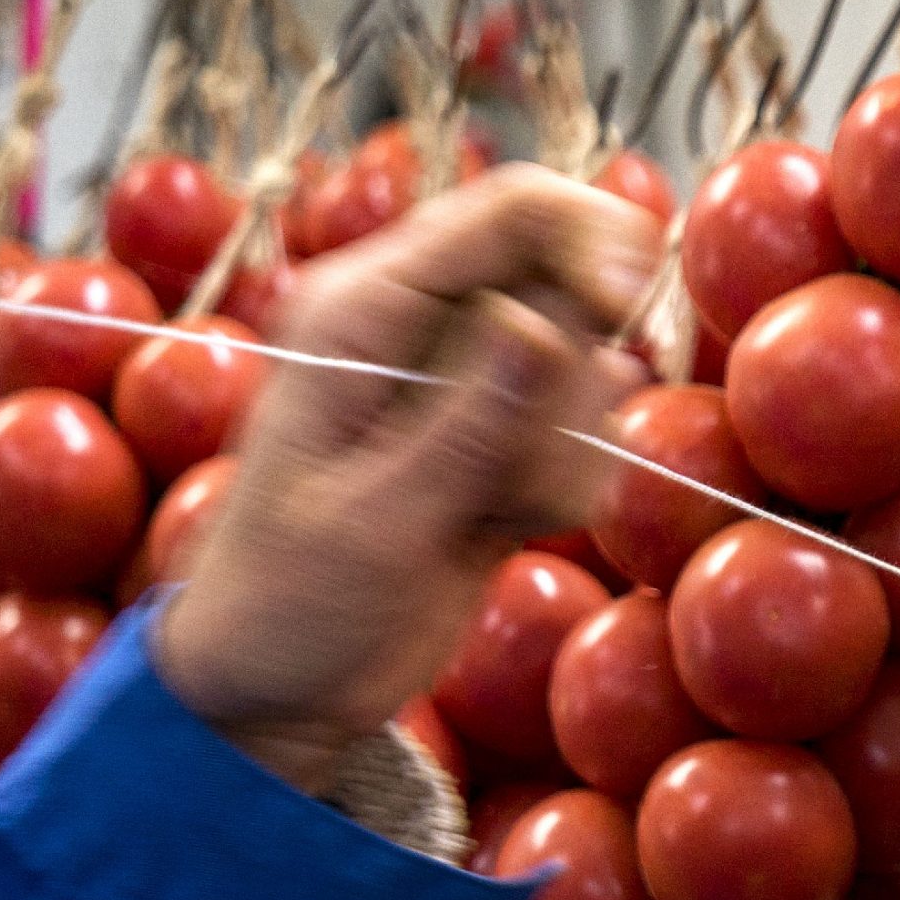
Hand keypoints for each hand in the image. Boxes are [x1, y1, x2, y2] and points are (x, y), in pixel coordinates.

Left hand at [157, 165, 654, 790]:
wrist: (274, 687)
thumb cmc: (291, 600)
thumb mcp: (377, 519)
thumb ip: (468, 420)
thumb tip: (541, 319)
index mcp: (365, 307)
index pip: (515, 211)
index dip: (592, 244)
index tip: (625, 319)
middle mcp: (421, 326)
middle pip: (571, 280)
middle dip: (585, 370)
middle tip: (542, 462)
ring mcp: (465, 384)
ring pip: (588, 367)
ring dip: (571, 444)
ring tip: (497, 512)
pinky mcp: (500, 441)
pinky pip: (581, 433)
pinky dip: (568, 484)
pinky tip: (504, 530)